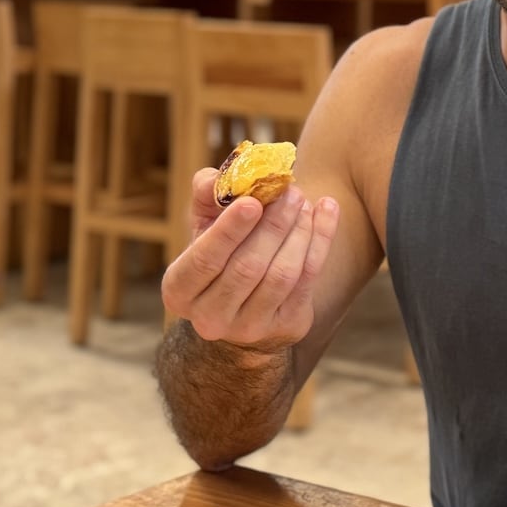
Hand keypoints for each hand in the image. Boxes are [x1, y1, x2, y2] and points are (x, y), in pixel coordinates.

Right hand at [161, 171, 339, 351]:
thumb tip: (217, 178)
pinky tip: (327, 210)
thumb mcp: (204, 225)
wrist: (244, 308)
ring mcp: (249, 328)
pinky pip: (308, 280)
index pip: (204, 261)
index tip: (253, 201)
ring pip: (281, 275)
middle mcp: (210, 317)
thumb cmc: (220, 254)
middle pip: (247, 267)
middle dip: (273, 225)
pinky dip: (321, 241)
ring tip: (304, 202)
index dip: (229, 231)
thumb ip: (207, 195)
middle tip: (291, 192)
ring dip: (299, 232)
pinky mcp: (286, 326)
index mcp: (179, 291)